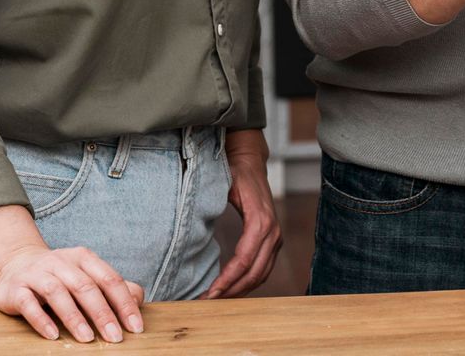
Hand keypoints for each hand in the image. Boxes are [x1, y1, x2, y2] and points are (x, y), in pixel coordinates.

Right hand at [0, 240, 144, 343]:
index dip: (124, 303)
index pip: (109, 279)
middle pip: (85, 286)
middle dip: (103, 313)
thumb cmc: (59, 275)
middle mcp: (60, 262)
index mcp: (83, 258)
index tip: (135, 327)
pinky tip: (53, 335)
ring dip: (74, 317)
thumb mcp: (86, 275)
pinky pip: (28, 303)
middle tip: (115, 337)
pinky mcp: (16, 289)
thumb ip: (112, 286)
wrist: (14, 264)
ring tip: (87, 338)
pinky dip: (41, 319)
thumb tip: (137, 300)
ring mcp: (36, 274)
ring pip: (57, 292)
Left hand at [201, 130, 281, 297]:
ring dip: (240, 290)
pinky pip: (263, 268)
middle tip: (207, 302)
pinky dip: (248, 282)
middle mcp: (272, 232)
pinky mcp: (273, 240)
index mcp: (260, 221)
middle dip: (231, 291)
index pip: (244, 260)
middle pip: (254, 272)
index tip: (209, 293)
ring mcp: (276, 237)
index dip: (227, 280)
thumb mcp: (222, 187)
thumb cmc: (235, 173)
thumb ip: (211, 207)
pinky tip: (230, 288)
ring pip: (261, 274)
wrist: (251, 161)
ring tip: (216, 300)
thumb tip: (188, 231)